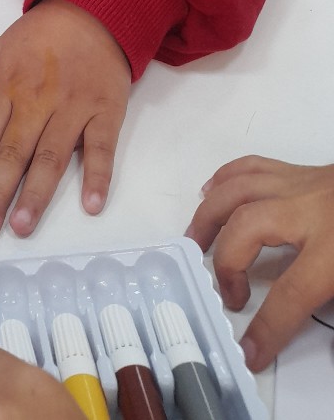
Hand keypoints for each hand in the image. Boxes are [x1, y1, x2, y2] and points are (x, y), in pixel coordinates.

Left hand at [0, 0, 129, 236]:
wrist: (97, 10)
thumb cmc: (47, 32)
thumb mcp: (4, 42)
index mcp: (11, 85)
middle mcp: (39, 100)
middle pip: (16, 151)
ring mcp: (74, 107)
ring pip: (52, 156)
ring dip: (37, 193)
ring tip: (22, 225)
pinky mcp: (106, 112)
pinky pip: (102, 148)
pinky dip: (98, 176)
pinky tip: (90, 205)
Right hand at [187, 155, 333, 370]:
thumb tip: (321, 330)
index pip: (291, 294)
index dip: (268, 327)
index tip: (250, 351)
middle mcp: (310, 208)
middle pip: (247, 229)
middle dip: (227, 264)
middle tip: (228, 294)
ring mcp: (303, 182)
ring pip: (237, 189)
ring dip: (209, 216)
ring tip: (196, 244)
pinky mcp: (302, 169)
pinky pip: (252, 166)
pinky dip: (223, 179)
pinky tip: (209, 195)